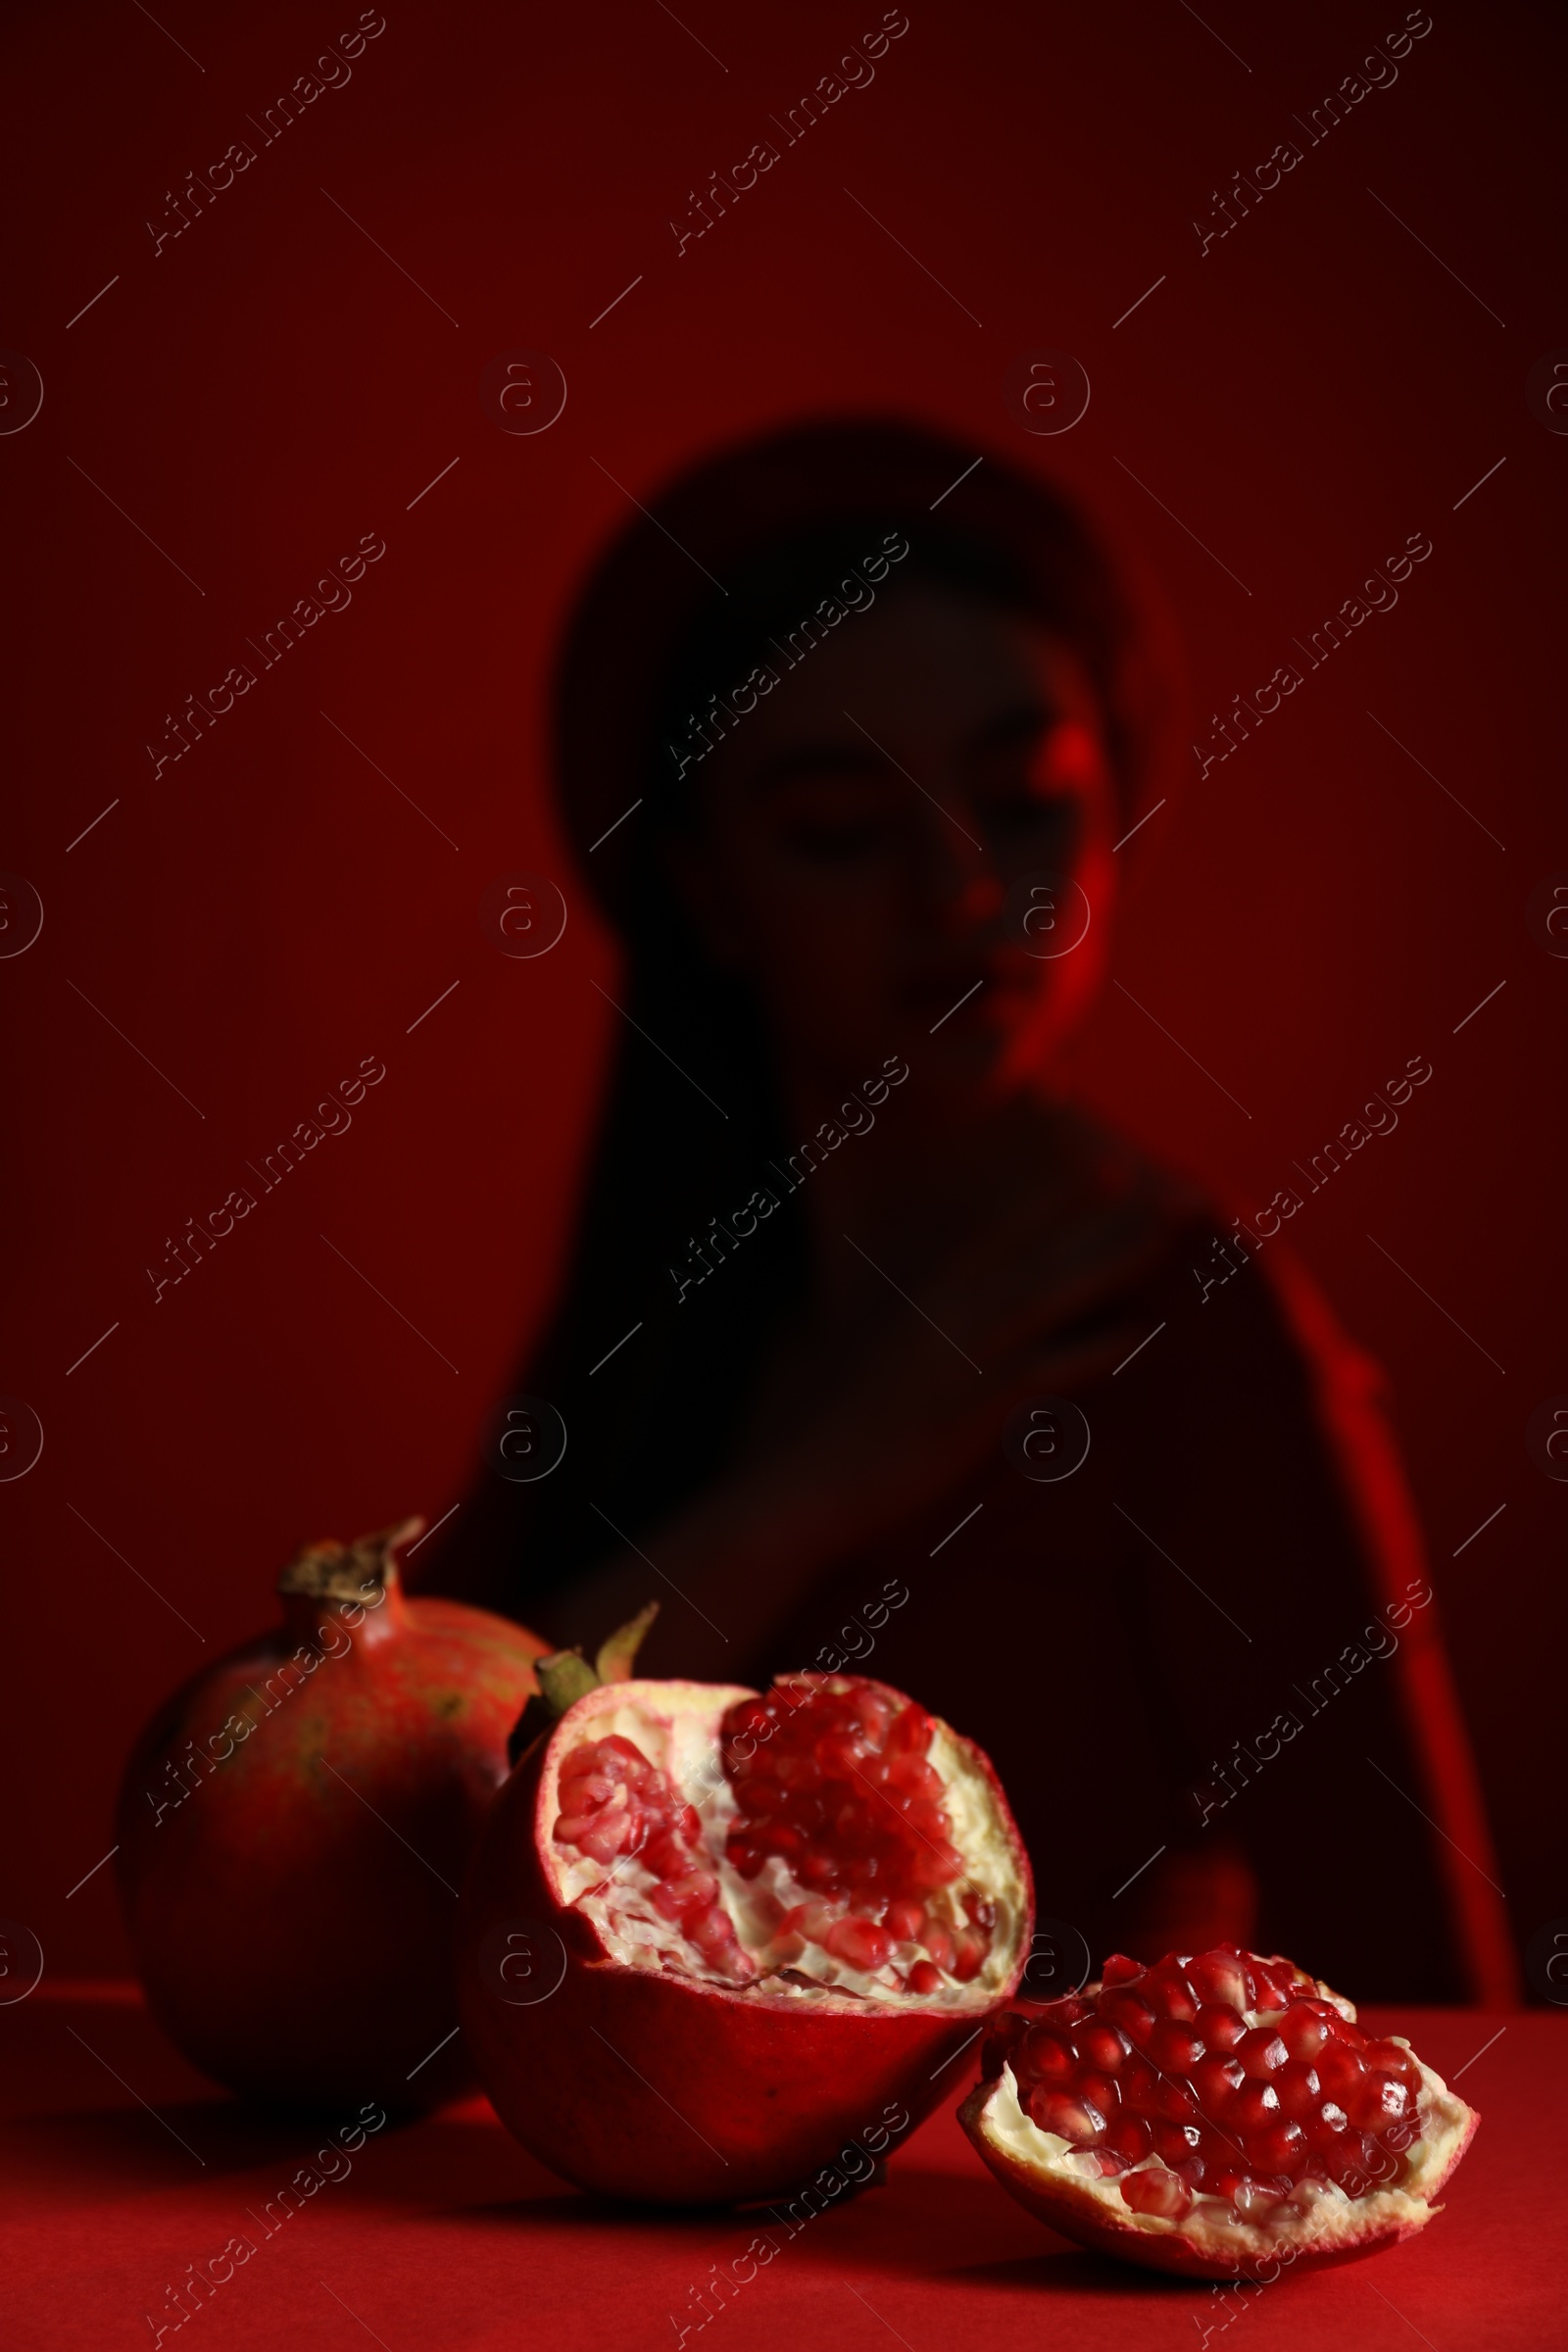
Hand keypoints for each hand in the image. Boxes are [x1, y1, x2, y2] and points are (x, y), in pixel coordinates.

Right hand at [723, 1134, 1185, 1555]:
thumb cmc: (845, 1432)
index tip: (1106, 1167)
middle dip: (1105, 1220)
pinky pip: (1052, 1367)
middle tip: (1167, 1193)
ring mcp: (963, 1354)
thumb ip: (928, 1333)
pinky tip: (1142, 1334)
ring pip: (1052, 1294)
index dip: (1056, 1197)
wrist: (811, 1484)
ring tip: (1165, 1239)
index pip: (1003, 1232)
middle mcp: (948, 1312)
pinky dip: (1098, 1348)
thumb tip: (958, 1324)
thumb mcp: (888, 1361)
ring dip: (1112, 1263)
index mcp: (927, 1297)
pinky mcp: (976, 1404)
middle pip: (1042, 1253)